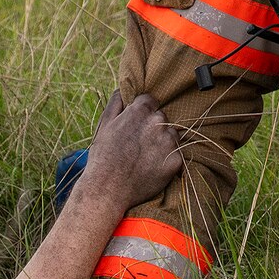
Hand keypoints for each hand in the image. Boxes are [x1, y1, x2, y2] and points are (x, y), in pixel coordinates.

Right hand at [81, 92, 183, 210]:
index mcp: (141, 110)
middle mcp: (158, 122)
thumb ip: (117, 102)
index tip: (134, 127)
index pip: (150, 101)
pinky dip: (167, 159)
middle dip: (152, 128)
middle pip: (162, 118)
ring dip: (162, 142)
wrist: (107, 189)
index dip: (142, 114)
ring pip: (171, 135)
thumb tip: (124, 89)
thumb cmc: (103, 156)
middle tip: (137, 145)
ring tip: (144, 157)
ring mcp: (169, 141)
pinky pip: (176, 154)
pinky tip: (151, 167)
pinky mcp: (176, 160)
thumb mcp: (104, 124)